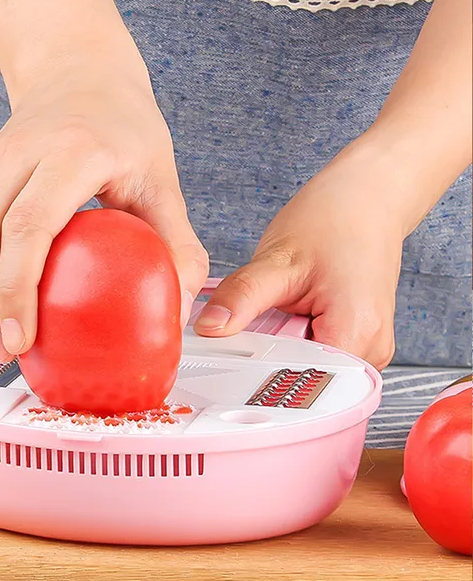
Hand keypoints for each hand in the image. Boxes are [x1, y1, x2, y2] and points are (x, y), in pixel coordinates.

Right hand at [0, 64, 207, 362]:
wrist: (81, 74)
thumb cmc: (126, 128)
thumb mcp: (163, 179)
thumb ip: (178, 243)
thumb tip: (181, 310)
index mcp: (70, 152)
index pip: (29, 225)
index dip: (18, 288)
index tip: (24, 338)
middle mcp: (19, 152)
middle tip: (12, 350)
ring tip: (0, 334)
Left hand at [194, 137, 407, 369]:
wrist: (367, 198)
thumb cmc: (336, 219)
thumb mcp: (279, 259)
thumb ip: (243, 298)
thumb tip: (210, 329)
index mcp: (358, 335)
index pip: (303, 382)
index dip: (261, 374)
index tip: (233, 358)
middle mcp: (369, 351)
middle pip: (304, 379)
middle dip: (269, 358)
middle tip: (258, 322)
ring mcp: (365, 346)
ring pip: (307, 368)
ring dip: (282, 347)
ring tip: (283, 310)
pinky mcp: (355, 337)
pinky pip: (314, 353)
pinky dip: (293, 339)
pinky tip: (291, 313)